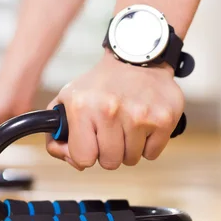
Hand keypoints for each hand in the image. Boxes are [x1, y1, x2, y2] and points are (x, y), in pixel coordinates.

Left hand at [46, 50, 184, 169]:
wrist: (137, 57)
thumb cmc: (101, 83)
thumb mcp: (68, 99)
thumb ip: (57, 133)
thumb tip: (69, 159)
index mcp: (82, 107)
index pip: (82, 159)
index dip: (85, 154)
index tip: (90, 142)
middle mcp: (110, 110)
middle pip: (109, 163)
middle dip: (109, 151)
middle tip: (111, 130)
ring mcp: (139, 116)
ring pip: (131, 159)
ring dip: (129, 147)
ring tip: (127, 123)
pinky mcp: (163, 119)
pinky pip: (151, 153)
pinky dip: (148, 144)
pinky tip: (143, 123)